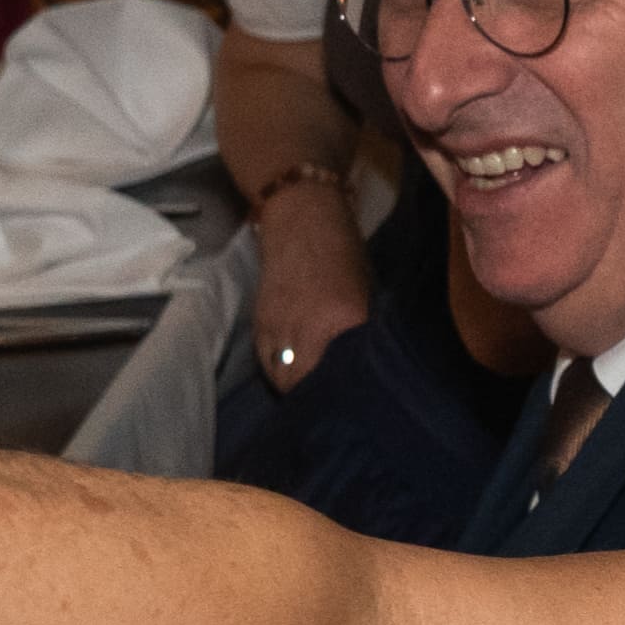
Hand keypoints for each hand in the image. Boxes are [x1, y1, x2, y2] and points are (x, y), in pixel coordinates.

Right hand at [243, 170, 368, 392]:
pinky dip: (280, 373)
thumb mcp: (365, 297)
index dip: (347, 395)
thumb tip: (363, 370)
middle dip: (318, 398)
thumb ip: (359, 336)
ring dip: (297, 389)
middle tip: (333, 404)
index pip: (342, 375)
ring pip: (283, 379)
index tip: (357, 404)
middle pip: (307, 384)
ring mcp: (278, 329)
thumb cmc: (344, 255)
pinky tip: (293, 374)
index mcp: (342, 323)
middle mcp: (306, 331)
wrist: (301, 220)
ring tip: (313, 394)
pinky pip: (267, 363)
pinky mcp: (260, 325)